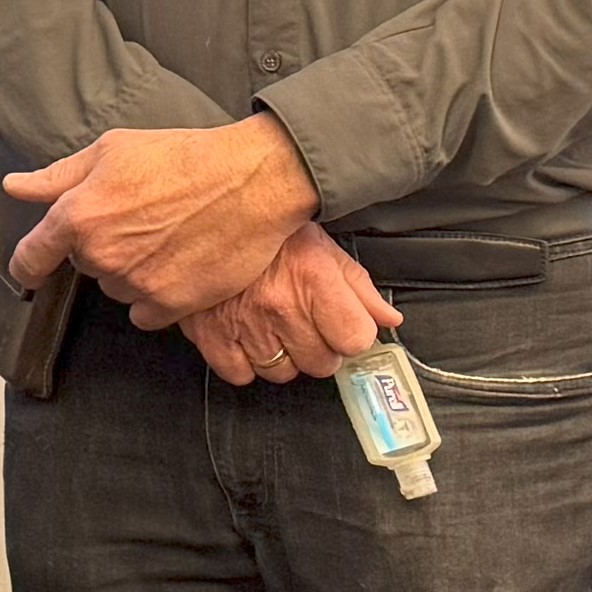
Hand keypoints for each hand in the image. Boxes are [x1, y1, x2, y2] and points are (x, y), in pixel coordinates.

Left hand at [4, 116, 320, 322]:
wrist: (251, 180)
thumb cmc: (184, 157)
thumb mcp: (111, 151)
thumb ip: (57, 177)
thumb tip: (16, 187)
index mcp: (78, 216)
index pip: (30, 257)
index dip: (27, 265)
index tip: (30, 270)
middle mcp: (102, 255)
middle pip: (84, 265)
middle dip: (102, 246)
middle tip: (139, 219)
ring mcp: (137, 283)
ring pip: (116, 288)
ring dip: (131, 271)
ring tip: (166, 237)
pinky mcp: (173, 304)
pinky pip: (145, 314)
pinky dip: (156, 297)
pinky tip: (177, 266)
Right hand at [162, 224, 401, 383]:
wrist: (204, 216)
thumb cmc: (265, 231)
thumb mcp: (321, 246)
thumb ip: (359, 287)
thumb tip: (388, 320)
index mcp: (314, 279)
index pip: (356, 340)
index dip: (351, 334)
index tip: (341, 325)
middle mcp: (281, 306)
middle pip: (322, 363)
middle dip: (318, 348)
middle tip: (303, 324)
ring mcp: (244, 324)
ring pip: (282, 372)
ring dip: (281, 356)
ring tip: (271, 328)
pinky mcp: (209, 334)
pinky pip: (240, 374)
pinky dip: (243, 362)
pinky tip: (244, 337)